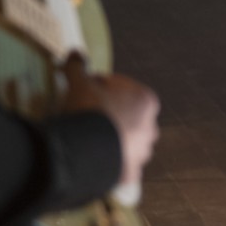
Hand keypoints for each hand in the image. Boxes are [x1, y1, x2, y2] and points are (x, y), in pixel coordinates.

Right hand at [62, 56, 160, 189]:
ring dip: (111, 140)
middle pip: (125, 115)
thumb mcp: (81, 84)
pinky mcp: (131, 174)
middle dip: (108, 114)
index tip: (83, 91)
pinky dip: (111, 164)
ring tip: (88, 140)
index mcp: (146, 101)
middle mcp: (151, 126)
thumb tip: (74, 51)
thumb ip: (78, 67)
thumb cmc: (90, 112)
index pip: (121, 89)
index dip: (99, 87)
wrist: (86, 152)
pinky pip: (120, 167)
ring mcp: (142, 152)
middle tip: (84, 116)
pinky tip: (95, 161)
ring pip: (126, 142)